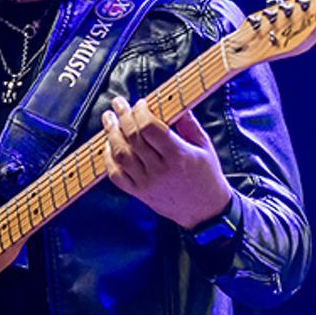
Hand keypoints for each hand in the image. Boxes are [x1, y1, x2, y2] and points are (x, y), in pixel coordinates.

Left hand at [100, 96, 231, 228]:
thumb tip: (175, 103)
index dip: (140, 112)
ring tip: (109, 120)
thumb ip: (189, 124)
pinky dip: (108, 158)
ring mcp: (147, 183)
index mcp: (178, 156)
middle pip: (132, 138)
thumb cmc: (206, 177)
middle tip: (118, 104)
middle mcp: (160, 170)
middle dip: (122, 117)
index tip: (140, 103)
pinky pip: (116, 175)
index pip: (149, 128)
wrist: (205, 211)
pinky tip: (109, 145)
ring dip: (111, 134)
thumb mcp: (204, 146)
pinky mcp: (139, 193)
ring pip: (120, 154)